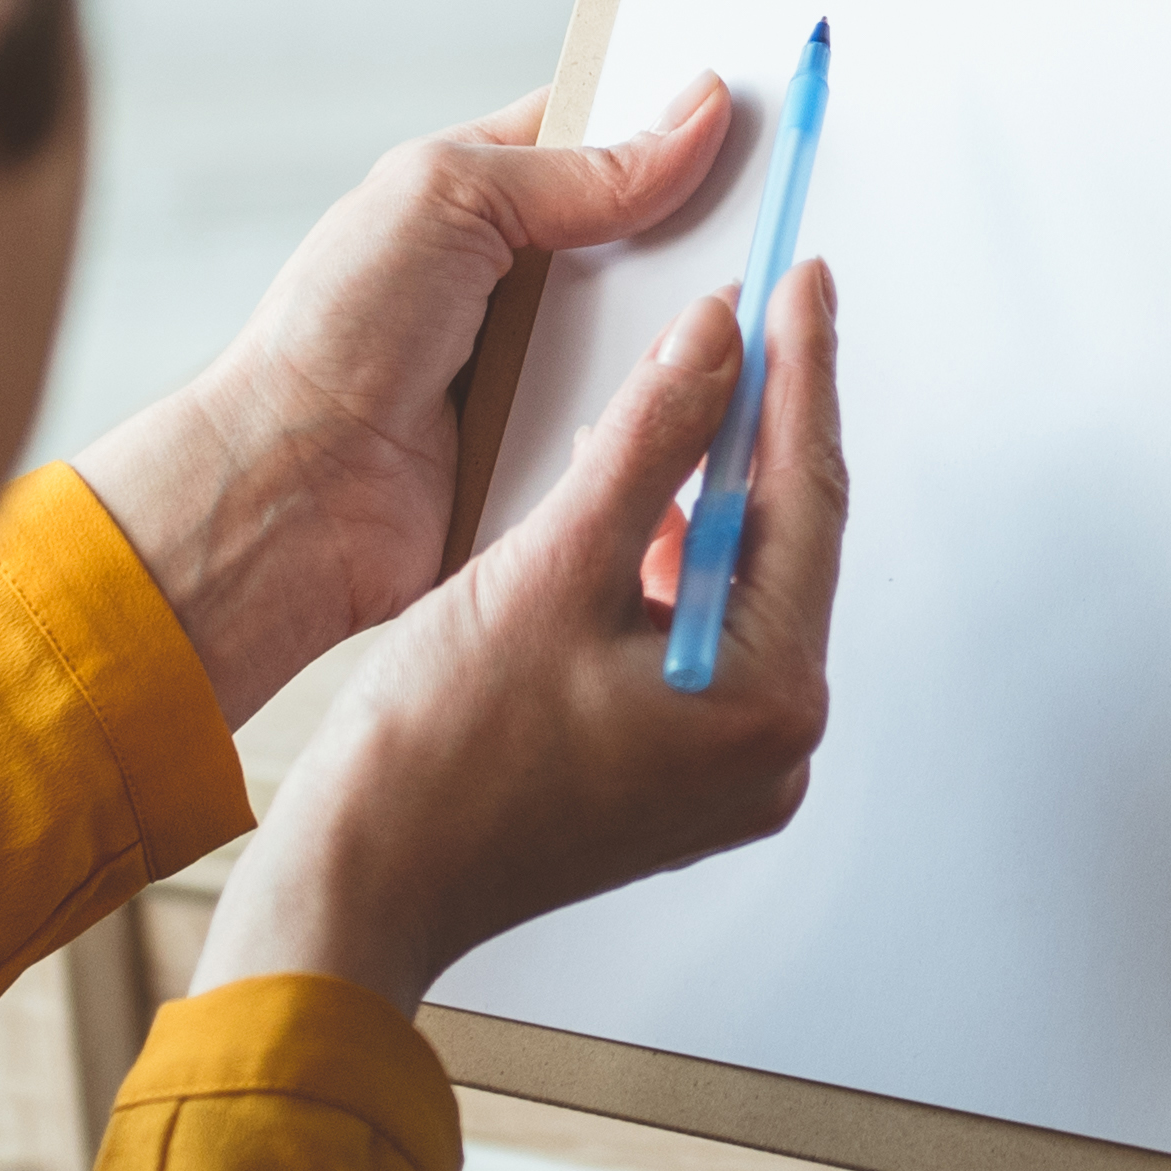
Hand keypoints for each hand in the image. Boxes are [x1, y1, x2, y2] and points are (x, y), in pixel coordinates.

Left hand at [71, 76, 739, 724]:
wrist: (292, 493)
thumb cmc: (334, 330)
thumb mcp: (449, 198)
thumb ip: (581, 166)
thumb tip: (698, 111)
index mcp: (488, 193)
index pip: (604, 132)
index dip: (677, 116)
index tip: (764, 102)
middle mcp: (529, 278)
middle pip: (659, 236)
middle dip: (718, 224)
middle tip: (806, 197)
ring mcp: (554, 367)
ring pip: (671, 329)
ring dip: (712, 321)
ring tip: (794, 286)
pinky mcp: (573, 447)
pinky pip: (657, 417)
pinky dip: (690, 406)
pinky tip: (748, 385)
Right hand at [191, 261, 846, 1013]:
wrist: (362, 885)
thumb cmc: (436, 759)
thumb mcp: (554, 564)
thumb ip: (651, 437)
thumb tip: (719, 340)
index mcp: (765, 698)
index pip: (808, 497)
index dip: (803, 374)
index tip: (802, 284)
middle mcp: (773, 745)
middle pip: (788, 542)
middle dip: (757, 428)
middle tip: (752, 319)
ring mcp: (731, 769)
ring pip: (741, 585)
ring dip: (704, 496)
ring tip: (665, 407)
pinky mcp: (683, 775)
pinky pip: (704, 636)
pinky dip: (672, 567)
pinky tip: (629, 515)